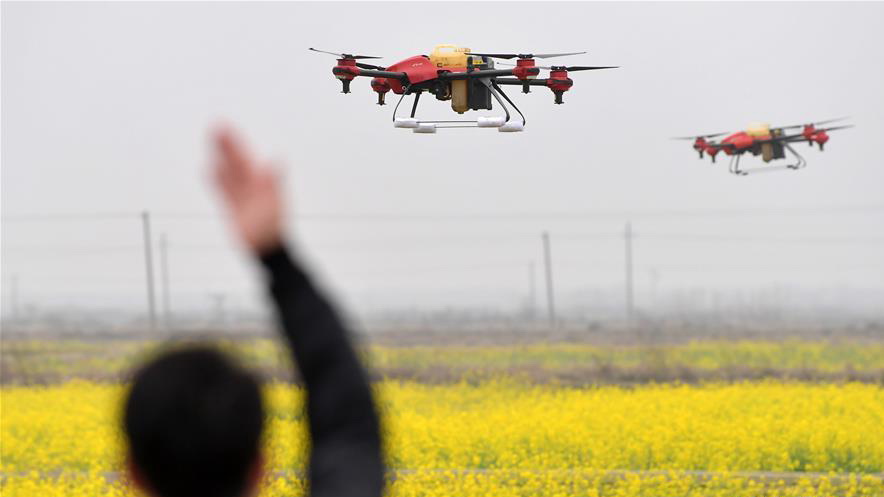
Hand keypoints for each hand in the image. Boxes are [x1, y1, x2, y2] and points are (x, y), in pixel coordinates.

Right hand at [212, 126, 284, 253]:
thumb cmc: (273, 227)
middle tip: (214, 126)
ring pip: (227, 172)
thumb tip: (277, 161)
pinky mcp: (233, 207)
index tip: (225, 127)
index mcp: (261, 182)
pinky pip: (222, 189)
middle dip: (225, 145)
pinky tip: (209, 169)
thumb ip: (273, 182)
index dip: (235, 142)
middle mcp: (251, 186)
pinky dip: (216, 179)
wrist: (267, 247)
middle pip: (235, 161)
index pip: (244, 157)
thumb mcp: (274, 203)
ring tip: (210, 141)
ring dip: (219, 157)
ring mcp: (241, 195)